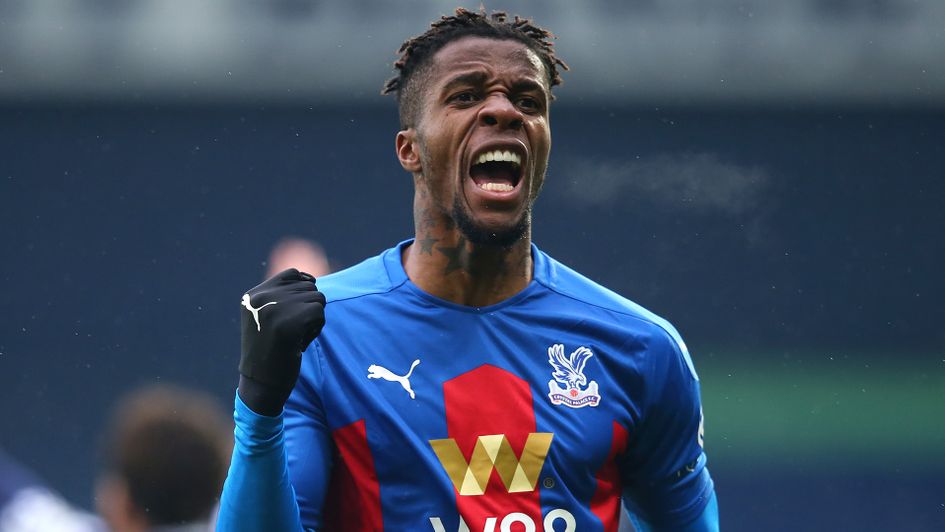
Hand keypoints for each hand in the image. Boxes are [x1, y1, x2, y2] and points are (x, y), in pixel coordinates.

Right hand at [238, 268, 325, 415]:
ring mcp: (274, 309)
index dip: (304, 290)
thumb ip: (282, 296)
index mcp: (253, 295)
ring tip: (297, 336)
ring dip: (314, 318)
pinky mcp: (289, 323)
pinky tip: (301, 343)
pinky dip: (317, 328)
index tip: (298, 314)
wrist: (261, 385)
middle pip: (308, 286)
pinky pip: (320, 312)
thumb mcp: (268, 318)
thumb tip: (311, 279)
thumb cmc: (270, 352)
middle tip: (294, 331)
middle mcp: (261, 297)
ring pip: (317, 297)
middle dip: (309, 308)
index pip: (292, 274)